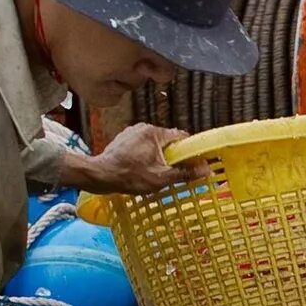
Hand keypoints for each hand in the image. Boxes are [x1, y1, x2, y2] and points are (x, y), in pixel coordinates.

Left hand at [70, 123, 192, 195]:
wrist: (99, 176)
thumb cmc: (129, 176)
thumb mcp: (162, 178)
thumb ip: (185, 172)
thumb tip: (206, 169)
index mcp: (155, 133)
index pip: (181, 136)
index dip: (190, 149)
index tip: (193, 161)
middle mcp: (143, 128)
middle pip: (167, 140)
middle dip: (172, 155)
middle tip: (172, 171)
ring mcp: (131, 132)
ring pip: (154, 144)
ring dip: (158, 156)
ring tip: (154, 171)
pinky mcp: (123, 140)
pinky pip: (141, 146)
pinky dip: (145, 155)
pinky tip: (141, 168)